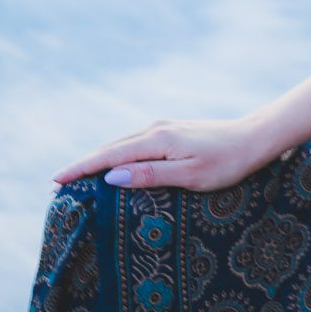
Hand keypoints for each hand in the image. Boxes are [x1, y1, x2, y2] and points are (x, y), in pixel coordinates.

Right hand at [52, 117, 281, 193]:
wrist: (255, 138)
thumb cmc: (227, 162)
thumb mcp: (191, 175)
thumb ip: (151, 175)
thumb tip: (112, 176)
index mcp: (157, 140)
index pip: (109, 156)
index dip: (81, 169)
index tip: (55, 180)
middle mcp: (155, 129)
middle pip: (110, 148)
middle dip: (84, 164)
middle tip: (57, 184)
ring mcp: (163, 127)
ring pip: (122, 144)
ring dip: (99, 159)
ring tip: (78, 176)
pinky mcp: (171, 131)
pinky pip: (135, 143)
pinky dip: (117, 153)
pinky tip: (114, 164)